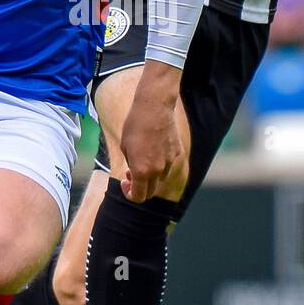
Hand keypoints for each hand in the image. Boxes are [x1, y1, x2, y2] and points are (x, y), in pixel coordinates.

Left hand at [119, 63, 183, 202]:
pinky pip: (169, 164)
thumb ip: (131, 165)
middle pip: (151, 192)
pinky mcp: (178, 153)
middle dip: (140, 188)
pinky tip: (156, 146)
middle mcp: (158, 170)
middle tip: (132, 174)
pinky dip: (162, 162)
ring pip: (161, 178)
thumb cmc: (135, 125)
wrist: (154, 107)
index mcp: (141, 171)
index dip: (130, 194)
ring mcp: (170, 162)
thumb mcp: (125, 147)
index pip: (138, 197)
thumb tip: (135, 174)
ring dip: (152, 174)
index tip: (126, 183)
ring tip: (144, 157)